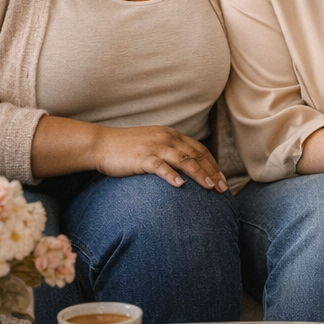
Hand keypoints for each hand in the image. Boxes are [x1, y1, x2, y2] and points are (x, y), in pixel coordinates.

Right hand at [92, 126, 227, 189]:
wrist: (101, 144)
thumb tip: (186, 168)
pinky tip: (181, 186)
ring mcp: (154, 147)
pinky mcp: (141, 158)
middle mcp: (166, 138)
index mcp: (170, 135)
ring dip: (199, 174)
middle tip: (223, 188)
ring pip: (183, 160)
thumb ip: (169, 151)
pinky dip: (172, 176)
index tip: (223, 178)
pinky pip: (160, 167)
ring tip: (210, 187)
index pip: (199, 149)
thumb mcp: (153, 144)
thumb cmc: (126, 148)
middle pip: (196, 155)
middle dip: (212, 172)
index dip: (213, 164)